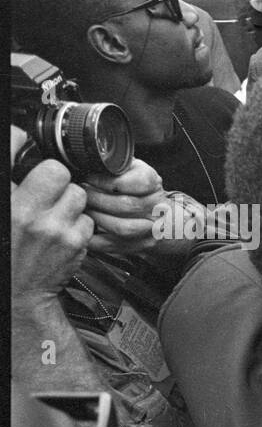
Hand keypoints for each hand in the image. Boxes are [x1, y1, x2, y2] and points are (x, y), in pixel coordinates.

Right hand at [10, 155, 93, 298]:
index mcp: (9, 202)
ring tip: (55, 214)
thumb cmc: (8, 246)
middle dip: (58, 179)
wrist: (19, 289)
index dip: (34, 157)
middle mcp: (29, 214)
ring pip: (78, 195)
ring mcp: (55, 229)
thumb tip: (17, 137)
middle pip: (60, 173)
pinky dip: (79, 223)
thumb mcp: (3, 207)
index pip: (24, 156)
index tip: (34, 162)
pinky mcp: (75, 243)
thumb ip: (11, 176)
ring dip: (70, 202)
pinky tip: (63, 231)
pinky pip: (87, 220)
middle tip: (49, 192)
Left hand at [82, 158, 165, 254]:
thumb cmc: (138, 189)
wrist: (163, 216)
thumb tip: (85, 161)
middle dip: (97, 199)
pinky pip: (114, 245)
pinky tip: (85, 227)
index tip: (89, 178)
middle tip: (80, 194)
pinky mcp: (140, 246)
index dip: (109, 181)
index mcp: (153, 184)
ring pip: (122, 228)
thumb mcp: (131, 169)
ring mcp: (150, 229)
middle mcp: (157, 207)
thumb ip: (115, 165)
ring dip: (96, 219)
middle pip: (127, 205)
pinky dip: (95, 238)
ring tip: (83, 210)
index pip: (139, 182)